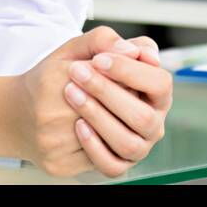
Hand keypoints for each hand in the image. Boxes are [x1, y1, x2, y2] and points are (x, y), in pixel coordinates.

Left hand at [63, 35, 171, 176]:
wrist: (46, 102)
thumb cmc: (78, 71)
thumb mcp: (86, 49)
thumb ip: (107, 41)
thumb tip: (129, 50)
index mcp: (157, 92)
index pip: (160, 82)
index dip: (131, 71)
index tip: (99, 60)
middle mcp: (153, 122)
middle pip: (143, 116)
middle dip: (108, 93)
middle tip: (77, 73)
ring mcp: (137, 146)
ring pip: (128, 142)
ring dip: (99, 117)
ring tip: (72, 96)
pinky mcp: (118, 164)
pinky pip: (113, 165)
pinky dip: (95, 147)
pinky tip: (78, 126)